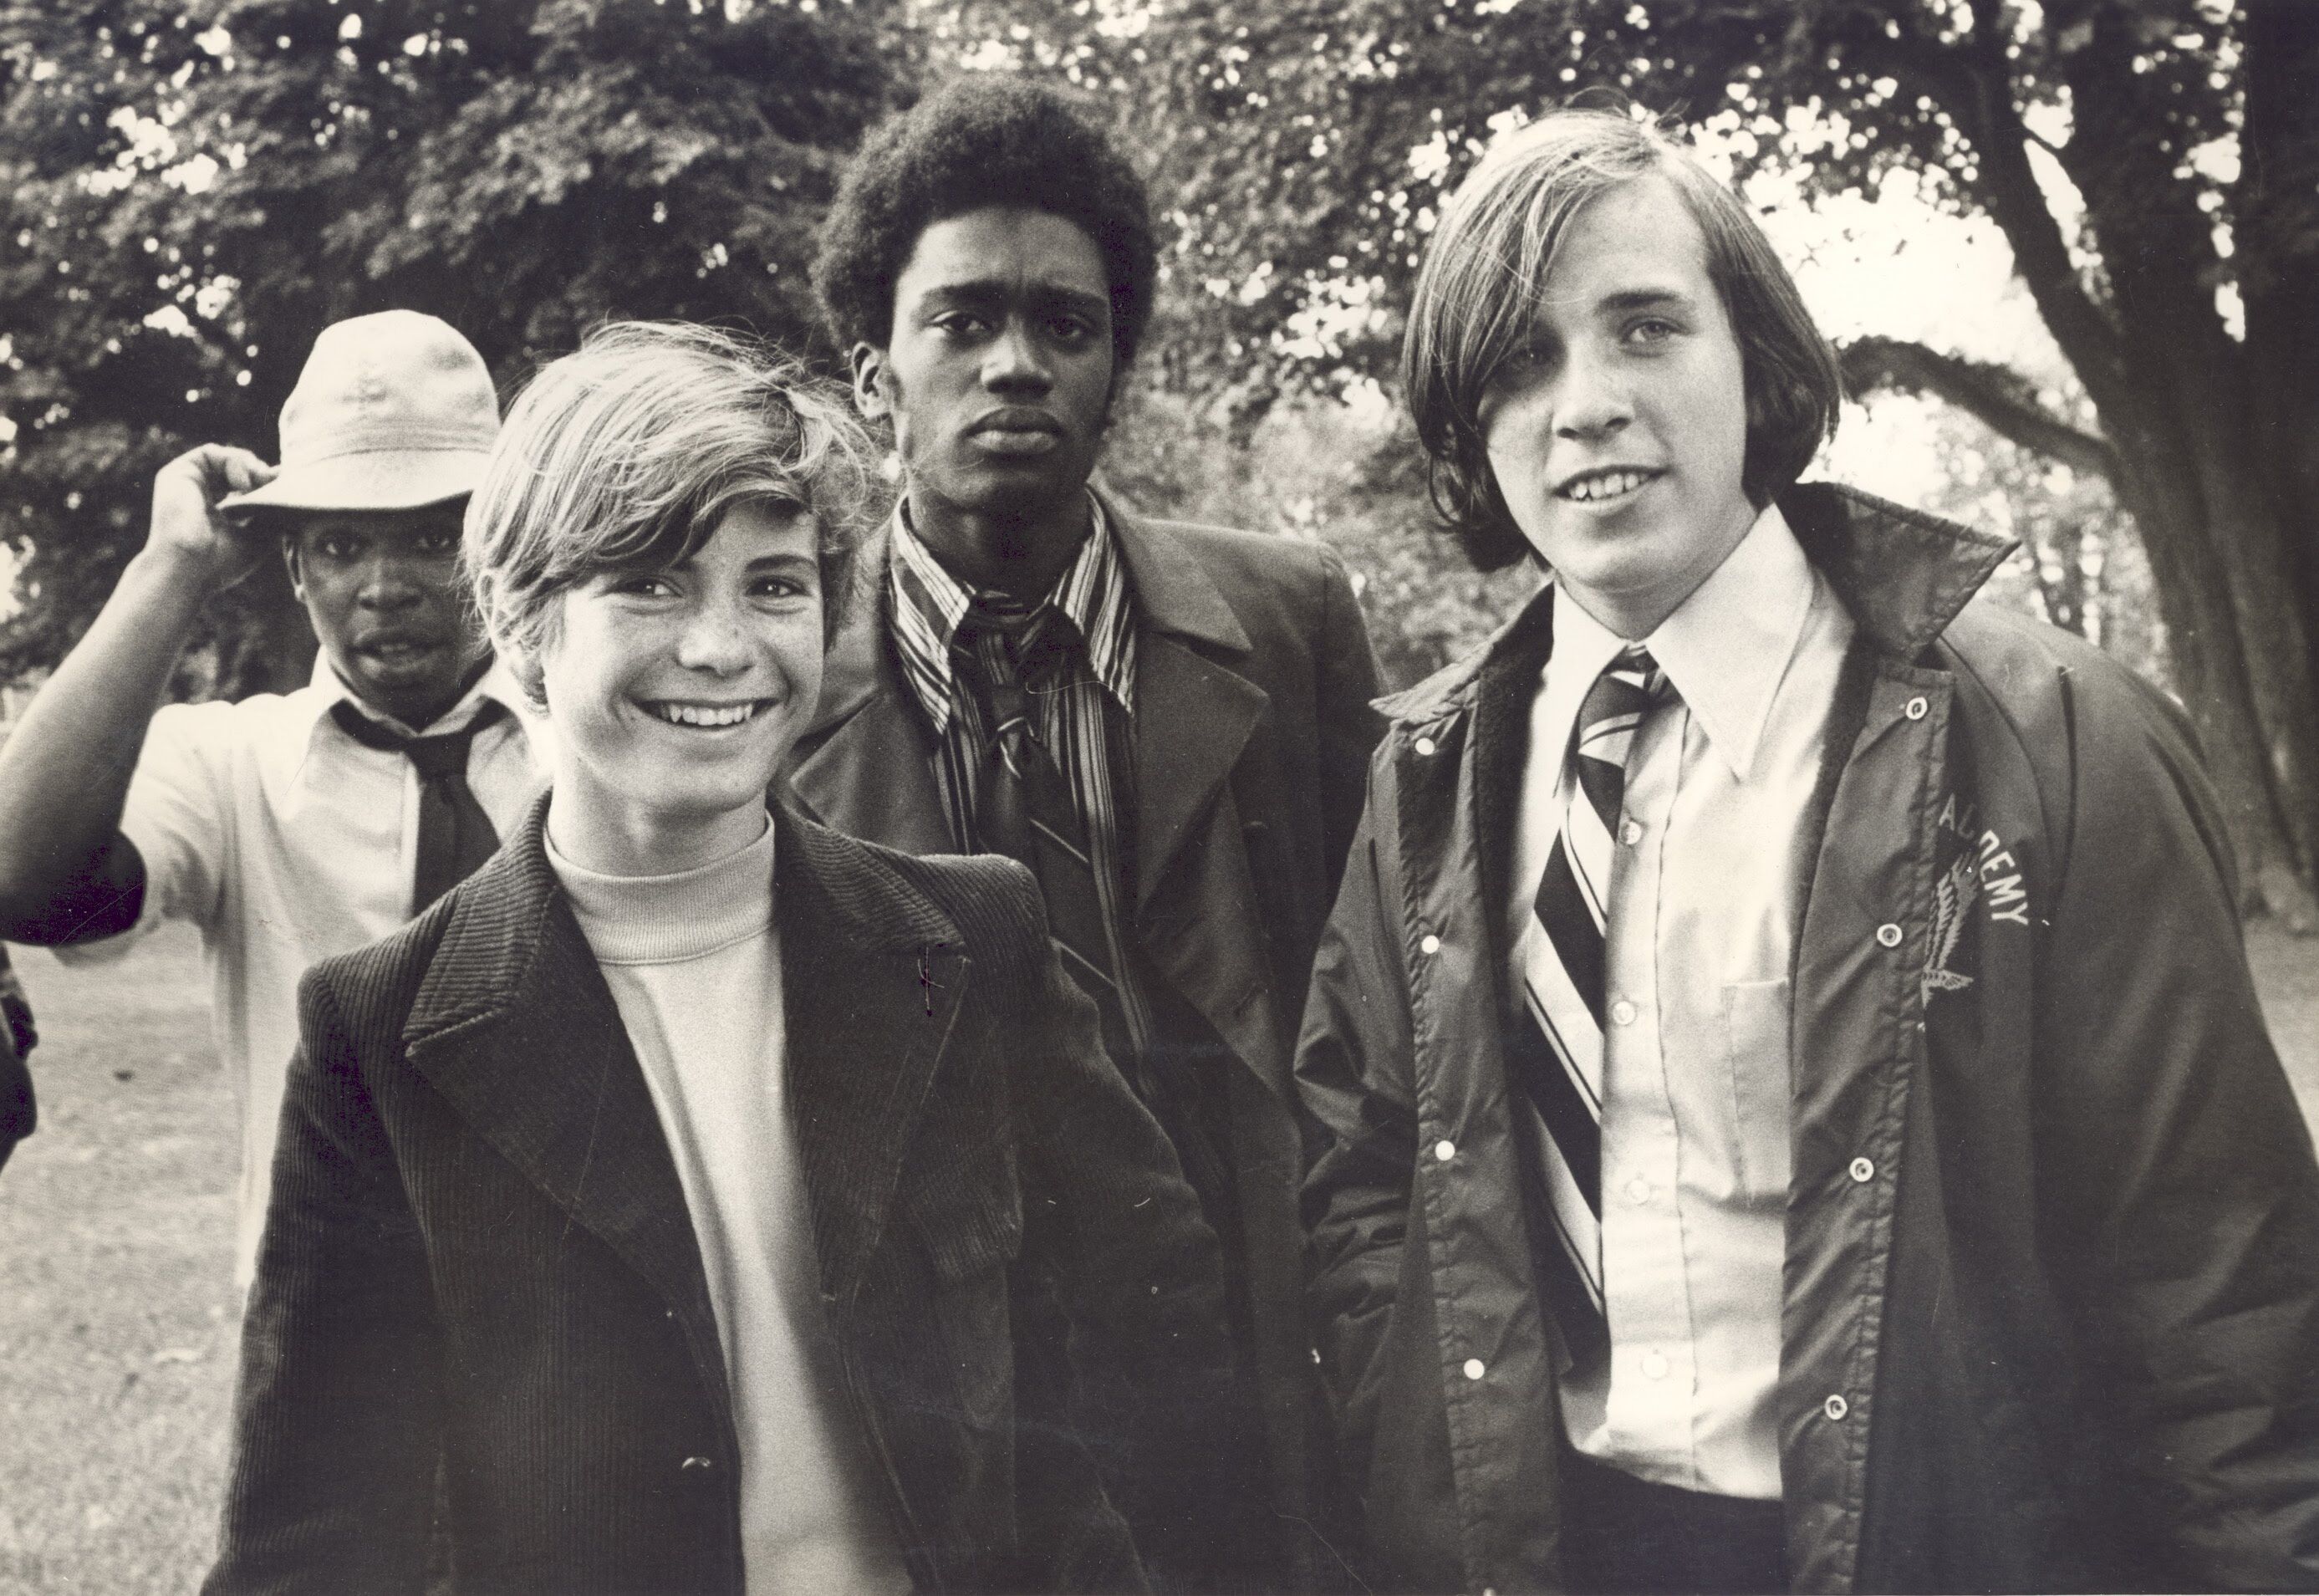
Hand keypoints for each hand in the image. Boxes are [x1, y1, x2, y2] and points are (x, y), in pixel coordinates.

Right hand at [145, 444, 277, 586]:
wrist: (187, 570)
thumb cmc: (220, 562)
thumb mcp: (259, 535)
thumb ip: (271, 509)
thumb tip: (287, 483)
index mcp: (216, 511)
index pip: (246, 487)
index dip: (267, 484)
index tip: (286, 488)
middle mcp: (198, 494)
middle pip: (238, 469)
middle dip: (261, 473)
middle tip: (276, 484)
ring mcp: (186, 483)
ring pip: (226, 458)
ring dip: (250, 467)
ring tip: (260, 486)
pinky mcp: (178, 473)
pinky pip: (210, 452)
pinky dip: (233, 463)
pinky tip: (243, 485)